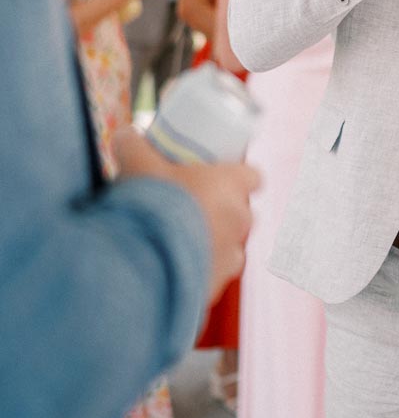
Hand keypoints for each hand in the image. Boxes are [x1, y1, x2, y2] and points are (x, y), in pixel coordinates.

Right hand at [114, 127, 256, 302]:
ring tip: (176, 240)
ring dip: (209, 242)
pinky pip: (213, 273)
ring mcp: (232, 255)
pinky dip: (198, 270)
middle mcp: (240, 219)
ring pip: (228, 244)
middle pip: (239, 211)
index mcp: (232, 185)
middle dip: (219, 210)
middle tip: (188, 208)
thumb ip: (133, 144)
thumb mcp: (136, 164)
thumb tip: (126, 134)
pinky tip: (172, 266)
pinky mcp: (218, 283)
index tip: (219, 176)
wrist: (142, 262)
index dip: (239, 176)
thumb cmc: (150, 205)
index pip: (254, 176)